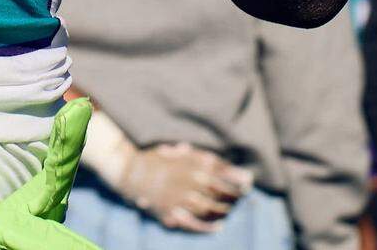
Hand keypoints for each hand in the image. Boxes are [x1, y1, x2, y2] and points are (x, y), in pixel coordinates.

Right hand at [119, 142, 250, 232]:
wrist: (129, 171)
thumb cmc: (154, 158)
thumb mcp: (173, 149)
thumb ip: (195, 154)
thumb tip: (215, 160)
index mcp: (187, 161)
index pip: (218, 168)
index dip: (235, 175)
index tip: (248, 179)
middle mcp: (185, 179)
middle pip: (217, 188)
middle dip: (234, 191)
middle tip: (244, 193)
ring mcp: (179, 198)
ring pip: (209, 206)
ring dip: (225, 208)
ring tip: (232, 208)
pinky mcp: (171, 213)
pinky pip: (194, 223)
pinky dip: (209, 227)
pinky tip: (220, 227)